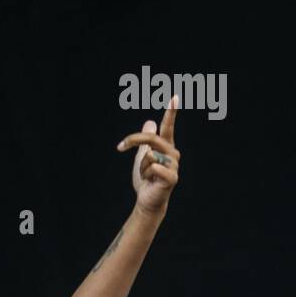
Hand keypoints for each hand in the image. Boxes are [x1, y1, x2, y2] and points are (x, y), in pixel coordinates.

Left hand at [116, 95, 179, 216]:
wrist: (146, 200)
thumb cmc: (146, 179)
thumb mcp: (142, 156)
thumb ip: (145, 140)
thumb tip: (149, 123)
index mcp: (166, 146)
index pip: (168, 126)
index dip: (171, 112)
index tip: (174, 96)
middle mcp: (172, 153)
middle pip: (151, 138)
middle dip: (133, 141)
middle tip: (121, 146)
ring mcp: (174, 165)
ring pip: (149, 155)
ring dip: (142, 168)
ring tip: (147, 177)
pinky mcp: (172, 177)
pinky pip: (154, 166)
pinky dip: (147, 174)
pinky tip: (150, 181)